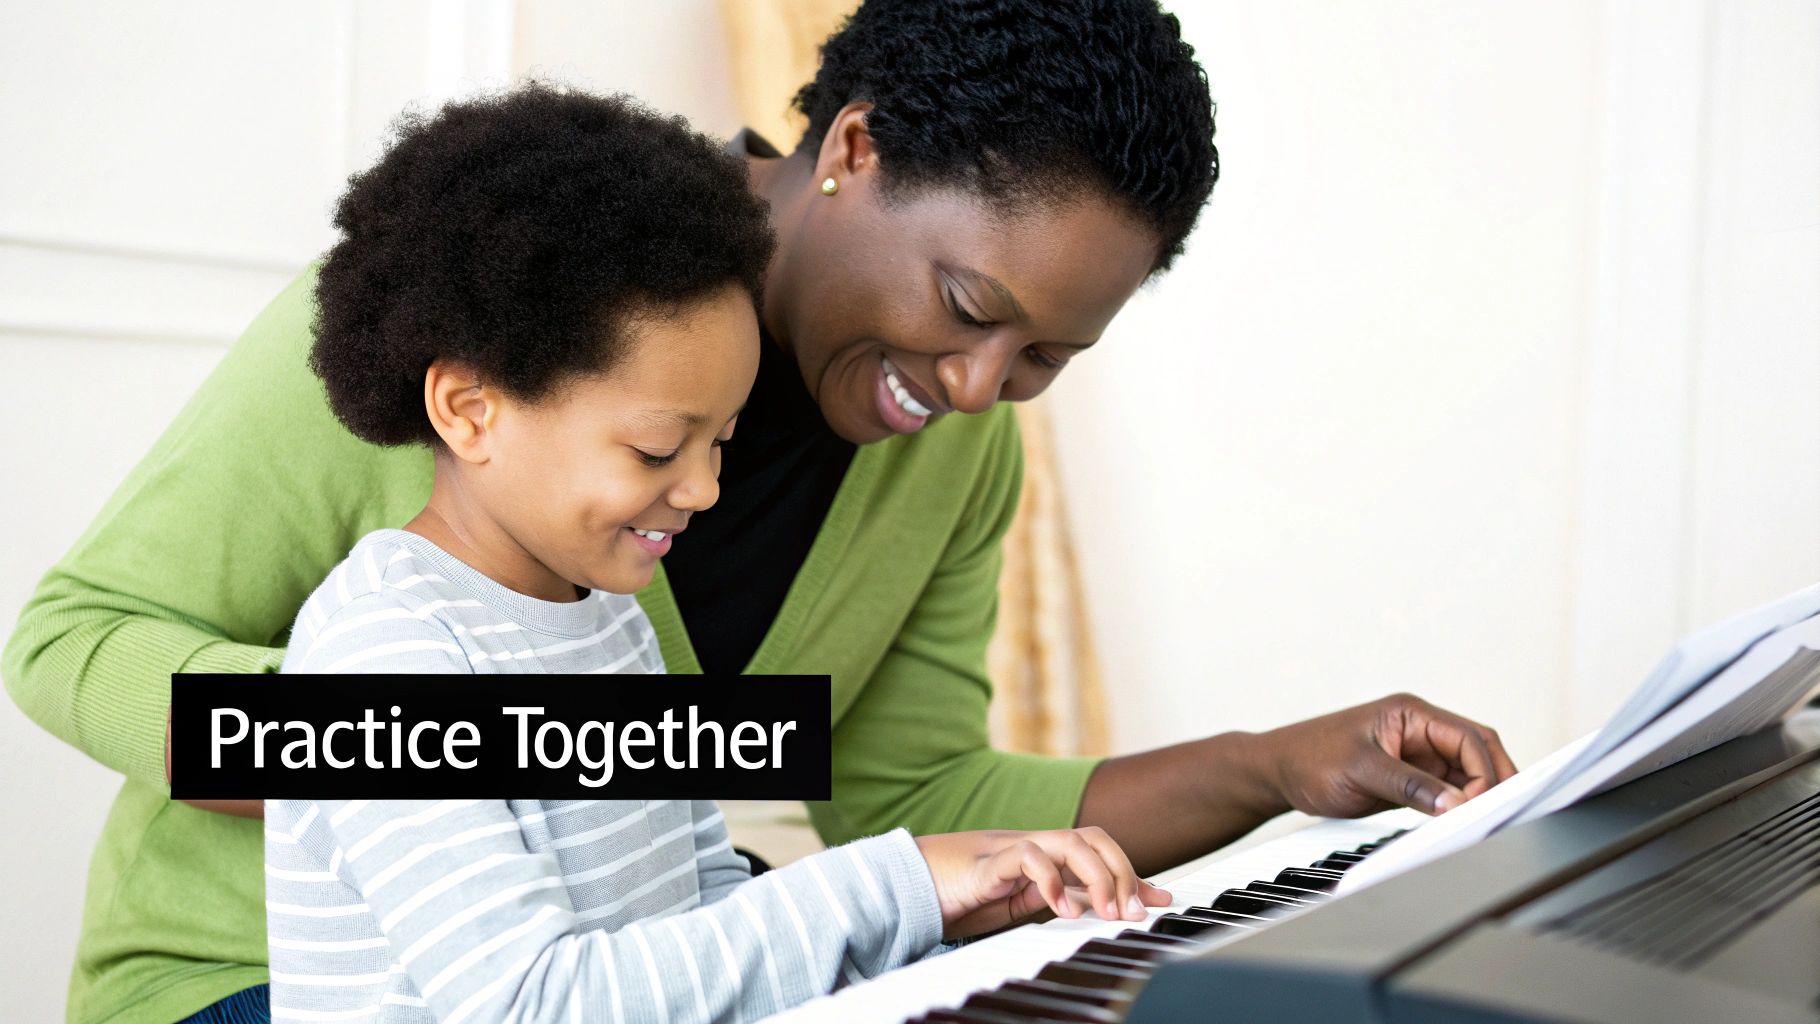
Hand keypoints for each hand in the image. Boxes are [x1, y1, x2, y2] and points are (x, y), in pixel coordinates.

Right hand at [913, 827, 1172, 940]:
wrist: (908, 886)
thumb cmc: (958, 894)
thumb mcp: (1017, 905)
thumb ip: (1053, 899)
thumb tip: (1094, 908)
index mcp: (1042, 856)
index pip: (1097, 853)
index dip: (1132, 874)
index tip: (1162, 899)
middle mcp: (1033, 845)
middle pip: (1093, 838)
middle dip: (1122, 871)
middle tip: (1133, 911)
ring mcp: (1012, 848)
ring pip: (1071, 842)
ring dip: (1098, 877)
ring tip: (1108, 912)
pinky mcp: (989, 862)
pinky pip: (1029, 857)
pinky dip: (1052, 882)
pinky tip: (1063, 911)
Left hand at [1255, 693, 1516, 817]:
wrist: (1277, 772)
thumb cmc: (1308, 759)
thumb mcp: (1361, 771)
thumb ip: (1410, 785)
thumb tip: (1456, 803)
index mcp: (1410, 714)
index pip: (1467, 738)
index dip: (1483, 771)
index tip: (1480, 804)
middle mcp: (1419, 731)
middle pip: (1476, 752)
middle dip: (1493, 781)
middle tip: (1500, 816)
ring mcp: (1416, 755)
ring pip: (1465, 773)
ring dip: (1476, 796)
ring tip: (1481, 825)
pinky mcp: (1410, 779)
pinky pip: (1445, 791)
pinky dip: (1457, 807)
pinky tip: (1460, 825)